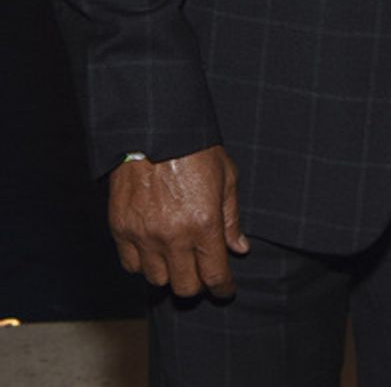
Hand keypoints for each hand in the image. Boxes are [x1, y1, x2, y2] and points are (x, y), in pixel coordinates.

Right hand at [109, 145, 248, 297]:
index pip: (214, 274)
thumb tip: (239, 248)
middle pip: (185, 286)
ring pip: (157, 280)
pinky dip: (144, 263)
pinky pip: (131, 265)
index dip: (223, 288)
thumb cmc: (196, 149)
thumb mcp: (226, 177)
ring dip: (170, 274)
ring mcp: (144, 234)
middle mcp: (173, 235)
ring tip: (178, 258)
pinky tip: (154, 250)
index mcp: (204, 223)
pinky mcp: (121, 229)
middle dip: (198, 285)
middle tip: (202, 274)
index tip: (225, 289)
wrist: (156, 129)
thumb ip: (232, 217)